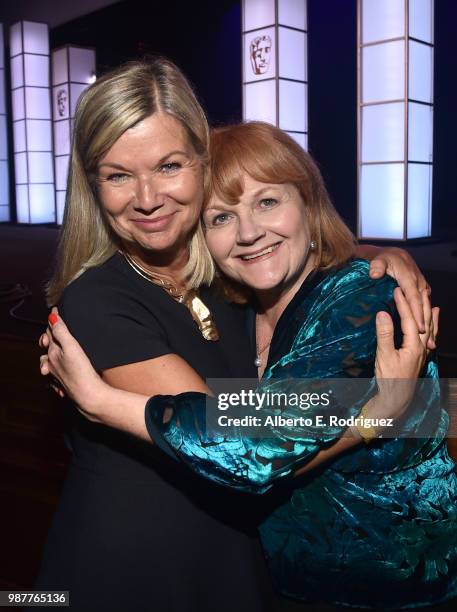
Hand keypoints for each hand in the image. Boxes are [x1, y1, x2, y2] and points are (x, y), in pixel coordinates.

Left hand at [39, 307, 108, 419]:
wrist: (88, 396)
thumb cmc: (81, 372)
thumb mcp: (72, 347)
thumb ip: (61, 331)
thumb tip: (52, 316)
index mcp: (53, 353)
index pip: (50, 333)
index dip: (53, 320)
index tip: (55, 310)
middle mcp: (52, 364)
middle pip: (48, 346)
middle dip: (48, 336)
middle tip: (51, 327)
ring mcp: (57, 376)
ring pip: (48, 362)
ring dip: (48, 355)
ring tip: (49, 351)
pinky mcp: (65, 385)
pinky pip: (55, 376)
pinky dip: (54, 370)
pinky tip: (57, 373)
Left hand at [368, 246, 430, 337]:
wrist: (392, 254)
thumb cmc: (383, 259)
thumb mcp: (378, 260)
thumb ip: (376, 266)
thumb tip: (374, 274)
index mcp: (408, 276)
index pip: (413, 297)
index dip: (416, 312)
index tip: (419, 327)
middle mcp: (418, 281)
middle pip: (422, 304)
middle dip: (424, 321)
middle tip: (425, 340)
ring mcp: (421, 285)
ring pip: (426, 305)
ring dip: (428, 322)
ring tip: (428, 341)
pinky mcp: (421, 289)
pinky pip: (424, 303)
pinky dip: (426, 317)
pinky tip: (426, 331)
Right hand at [369, 287, 438, 424]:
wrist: (397, 399)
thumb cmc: (389, 379)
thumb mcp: (384, 356)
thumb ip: (385, 334)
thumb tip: (383, 313)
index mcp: (414, 345)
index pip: (409, 320)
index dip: (403, 304)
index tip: (396, 290)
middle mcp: (422, 347)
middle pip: (424, 321)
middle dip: (418, 305)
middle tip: (414, 289)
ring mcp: (423, 353)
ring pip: (430, 329)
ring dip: (429, 315)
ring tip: (431, 303)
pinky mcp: (420, 358)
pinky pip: (429, 339)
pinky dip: (432, 330)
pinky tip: (432, 328)